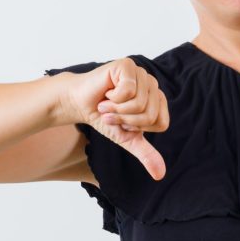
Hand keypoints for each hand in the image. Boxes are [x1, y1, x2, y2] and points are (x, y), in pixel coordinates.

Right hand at [67, 58, 168, 180]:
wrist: (79, 104)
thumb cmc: (103, 118)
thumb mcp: (126, 138)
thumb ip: (145, 153)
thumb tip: (160, 175)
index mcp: (157, 100)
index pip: (161, 123)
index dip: (138, 128)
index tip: (123, 122)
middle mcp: (153, 84)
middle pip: (150, 114)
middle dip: (125, 121)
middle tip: (112, 114)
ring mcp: (141, 73)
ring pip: (139, 104)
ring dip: (117, 111)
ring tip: (107, 105)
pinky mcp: (127, 65)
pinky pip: (127, 91)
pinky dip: (112, 99)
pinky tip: (105, 94)